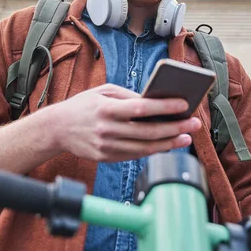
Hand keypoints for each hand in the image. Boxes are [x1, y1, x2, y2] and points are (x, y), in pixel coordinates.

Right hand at [49, 83, 201, 161]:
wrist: (57, 129)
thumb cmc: (83, 106)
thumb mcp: (102, 92)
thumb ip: (128, 97)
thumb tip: (154, 103)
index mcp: (106, 108)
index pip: (141, 108)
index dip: (164, 107)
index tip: (184, 105)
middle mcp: (107, 129)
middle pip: (148, 131)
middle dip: (175, 128)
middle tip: (194, 124)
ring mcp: (106, 146)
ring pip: (144, 147)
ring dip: (169, 143)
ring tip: (186, 136)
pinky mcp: (106, 158)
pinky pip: (135, 155)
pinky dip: (152, 150)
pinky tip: (167, 144)